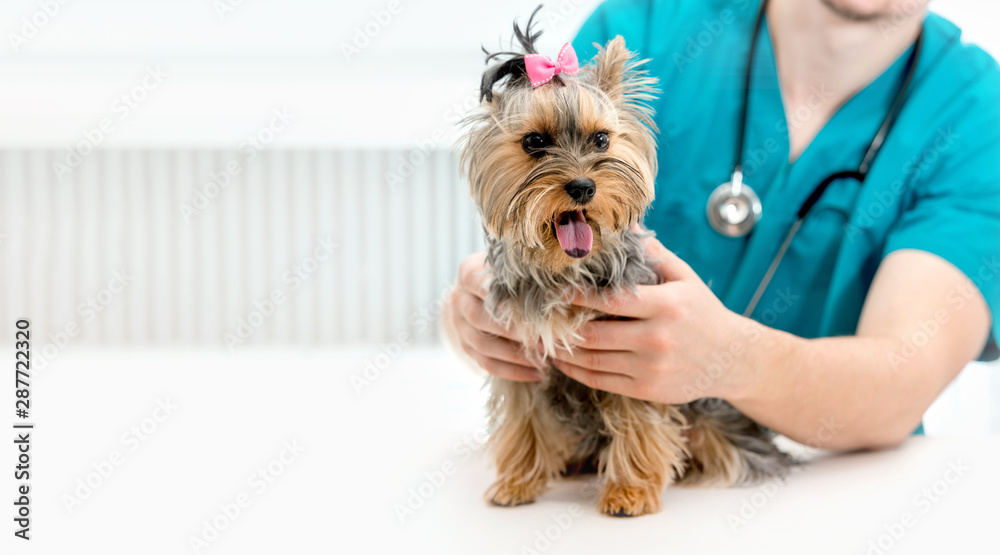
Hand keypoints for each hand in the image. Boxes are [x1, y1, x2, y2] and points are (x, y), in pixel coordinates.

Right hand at [442, 252, 542, 381]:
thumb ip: (528, 274)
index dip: (498, 293)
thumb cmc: (507, 276)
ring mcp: (461, 327)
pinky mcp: (467, 348)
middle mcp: (459, 300)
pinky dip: (513, 371)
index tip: (523, 302)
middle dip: (513, 330)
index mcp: (469, 274)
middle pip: (480, 318)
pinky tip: (537, 373)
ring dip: (515, 355)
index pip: (478, 283)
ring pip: (483, 345)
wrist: (478, 294)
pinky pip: (487, 365)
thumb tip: (565, 288)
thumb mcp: (512, 267)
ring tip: (544, 359)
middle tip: (543, 337)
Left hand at [550, 236, 758, 403]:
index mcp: (666, 305)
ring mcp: (651, 367)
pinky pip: (600, 381)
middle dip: (561, 325)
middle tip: (537, 316)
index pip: (610, 299)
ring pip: (592, 360)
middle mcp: (658, 338)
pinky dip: (575, 371)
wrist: (732, 359)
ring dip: (562, 350)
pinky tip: (561, 360)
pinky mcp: (647, 390)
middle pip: (594, 333)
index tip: (552, 289)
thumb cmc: (702, 311)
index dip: (576, 295)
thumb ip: (652, 252)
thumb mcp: (684, 277)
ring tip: (541, 338)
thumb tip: (625, 223)